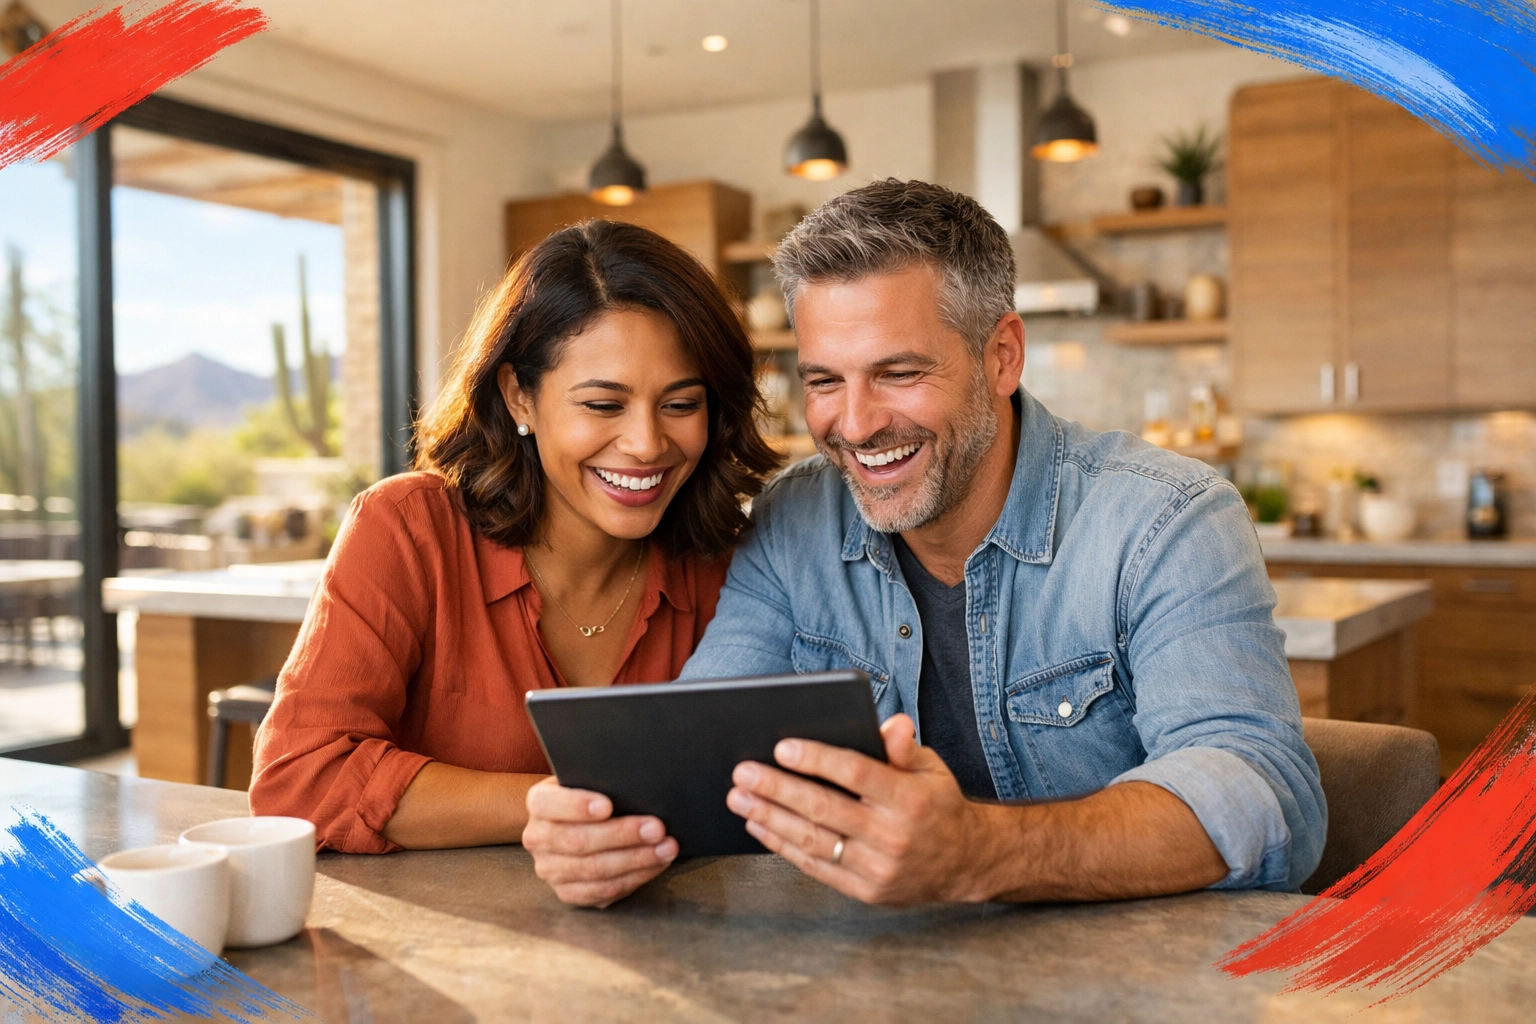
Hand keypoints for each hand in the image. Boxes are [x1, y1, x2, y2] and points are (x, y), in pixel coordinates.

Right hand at [522, 777, 677, 906]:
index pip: (548, 804)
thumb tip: (635, 785)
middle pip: (578, 841)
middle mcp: (537, 838)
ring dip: (636, 859)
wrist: (583, 821)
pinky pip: (603, 891)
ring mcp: (550, 870)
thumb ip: (604, 781)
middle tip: (657, 828)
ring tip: (667, 847)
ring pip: (594, 870)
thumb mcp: (591, 779)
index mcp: (539, 803)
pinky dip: (635, 877)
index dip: (577, 806)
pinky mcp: (568, 893)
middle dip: (622, 835)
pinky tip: (657, 864)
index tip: (608, 805)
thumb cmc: (594, 793)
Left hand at [726, 714, 996, 905]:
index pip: (857, 774)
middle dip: (778, 789)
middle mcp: (893, 835)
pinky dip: (783, 846)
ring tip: (739, 798)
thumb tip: (891, 724)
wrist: (965, 862)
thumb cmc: (938, 805)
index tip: (782, 746)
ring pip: (813, 840)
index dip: (818, 760)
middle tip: (743, 773)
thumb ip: (905, 747)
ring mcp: (878, 867)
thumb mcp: (932, 768)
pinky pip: (817, 867)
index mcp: (910, 799)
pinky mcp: (865, 890)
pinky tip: (760, 826)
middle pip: (825, 809)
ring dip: (770, 818)